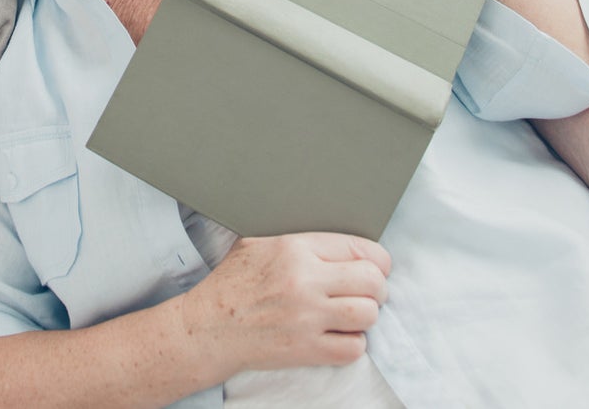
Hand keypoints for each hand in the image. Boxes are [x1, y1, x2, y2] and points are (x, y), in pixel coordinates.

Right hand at [180, 233, 389, 376]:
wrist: (210, 326)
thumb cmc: (233, 282)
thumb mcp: (258, 242)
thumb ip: (298, 238)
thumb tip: (334, 238)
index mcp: (295, 248)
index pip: (360, 248)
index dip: (377, 259)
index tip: (377, 266)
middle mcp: (305, 281)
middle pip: (372, 281)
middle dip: (377, 287)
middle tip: (369, 291)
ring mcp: (307, 317)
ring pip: (368, 314)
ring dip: (367, 315)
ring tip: (354, 313)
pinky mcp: (306, 350)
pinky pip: (353, 348)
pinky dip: (354, 343)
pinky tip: (340, 335)